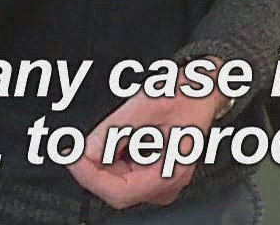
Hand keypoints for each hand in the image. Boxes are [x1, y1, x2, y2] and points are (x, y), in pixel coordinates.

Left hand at [71, 83, 229, 208]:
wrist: (206, 88)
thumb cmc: (187, 96)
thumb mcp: (147, 107)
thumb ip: (115, 131)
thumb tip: (88, 152)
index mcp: (169, 174)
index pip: (119, 193)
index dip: (91, 177)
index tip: (74, 158)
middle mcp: (167, 185)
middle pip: (117, 189)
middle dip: (96, 167)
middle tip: (81, 145)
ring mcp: (161, 181)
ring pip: (118, 182)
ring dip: (105, 160)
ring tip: (113, 132)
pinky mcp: (155, 174)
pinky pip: (125, 174)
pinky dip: (115, 157)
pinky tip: (122, 137)